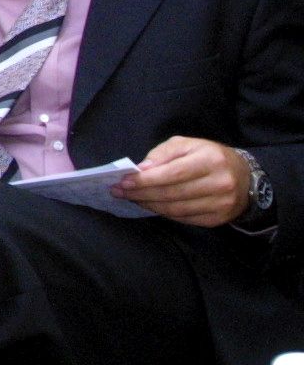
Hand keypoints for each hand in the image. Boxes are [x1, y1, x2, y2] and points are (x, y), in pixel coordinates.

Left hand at [116, 137, 252, 226]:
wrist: (245, 177)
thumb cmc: (209, 157)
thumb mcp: (188, 145)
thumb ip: (163, 154)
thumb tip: (141, 170)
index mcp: (211, 160)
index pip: (172, 173)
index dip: (146, 180)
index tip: (123, 182)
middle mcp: (219, 183)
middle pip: (172, 193)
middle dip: (141, 194)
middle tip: (120, 192)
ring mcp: (221, 204)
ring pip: (176, 209)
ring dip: (149, 205)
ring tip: (133, 199)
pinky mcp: (219, 219)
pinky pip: (184, 218)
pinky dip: (164, 213)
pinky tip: (152, 206)